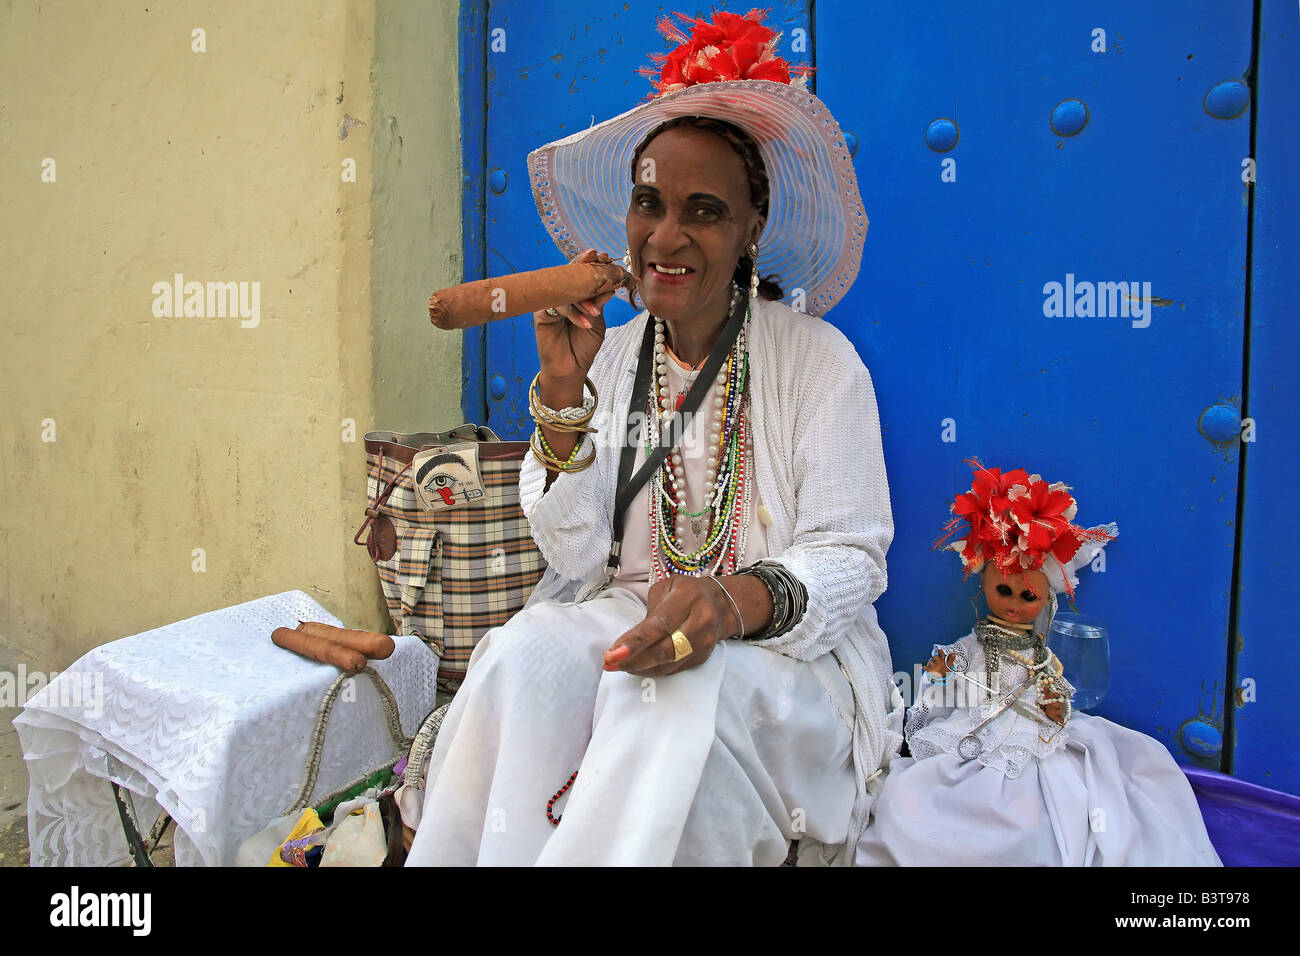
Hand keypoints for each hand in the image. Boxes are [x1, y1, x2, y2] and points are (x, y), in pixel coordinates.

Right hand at [533, 249, 619, 384]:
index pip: (582, 274)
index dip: (592, 264)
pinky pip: (558, 306)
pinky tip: (586, 323)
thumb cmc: (583, 346)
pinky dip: (573, 314)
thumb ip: (600, 302)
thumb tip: (610, 284)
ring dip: (583, 299)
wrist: (571, 368)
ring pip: (565, 290)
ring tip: (595, 313)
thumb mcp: (597, 321)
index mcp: (576, 294)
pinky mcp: (542, 313)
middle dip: (584, 266)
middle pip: (570, 275)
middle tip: (596, 259)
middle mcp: (562, 296)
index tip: (604, 256)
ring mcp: (552, 303)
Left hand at [602, 576, 740, 676]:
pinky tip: (638, 667)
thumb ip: (650, 611)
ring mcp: (704, 641)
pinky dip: (654, 670)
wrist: (722, 604)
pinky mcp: (703, 656)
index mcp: (687, 597)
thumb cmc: (685, 592)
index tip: (614, 653)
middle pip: (665, 649)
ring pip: (669, 663)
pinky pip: (675, 669)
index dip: (636, 641)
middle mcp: (700, 620)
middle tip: (610, 663)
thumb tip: (632, 640)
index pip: (660, 623)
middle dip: (634, 659)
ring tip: (619, 666)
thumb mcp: (666, 588)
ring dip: (641, 668)